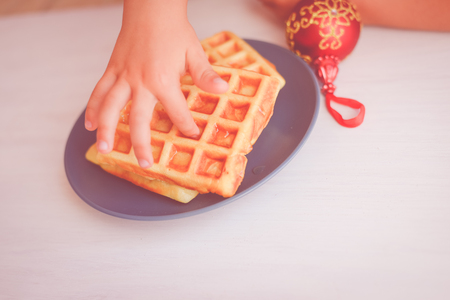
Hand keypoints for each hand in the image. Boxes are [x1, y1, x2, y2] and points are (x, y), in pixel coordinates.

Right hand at [85, 0, 227, 167]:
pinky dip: (92, 108)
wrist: (151, 8)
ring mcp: (123, 76)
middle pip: (137, 120)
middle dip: (141, 144)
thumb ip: (206, 75)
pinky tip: (88, 123)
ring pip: (109, 108)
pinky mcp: (112, 69)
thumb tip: (224, 90)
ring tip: (104, 149)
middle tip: (144, 164)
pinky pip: (98, 91)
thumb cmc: (173, 30)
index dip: (186, 126)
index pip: (177, 112)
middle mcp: (140, 82)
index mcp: (163, 81)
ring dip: (105, 130)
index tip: (192, 135)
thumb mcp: (194, 52)